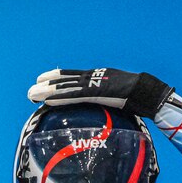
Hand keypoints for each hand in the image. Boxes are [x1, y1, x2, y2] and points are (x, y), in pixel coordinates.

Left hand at [27, 68, 173, 117]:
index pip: (73, 76)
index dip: (58, 77)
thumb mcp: (118, 96)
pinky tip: (49, 101)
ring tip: (33, 95)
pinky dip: (61, 99)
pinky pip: (75, 96)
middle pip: (66, 80)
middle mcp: (94, 77)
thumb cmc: (139, 97)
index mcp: (99, 76)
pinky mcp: (98, 92)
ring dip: (48, 92)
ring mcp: (96, 83)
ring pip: (66, 87)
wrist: (149, 91)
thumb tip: (104, 106)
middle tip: (31, 91)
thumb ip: (108, 99)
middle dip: (47, 85)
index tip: (43, 79)